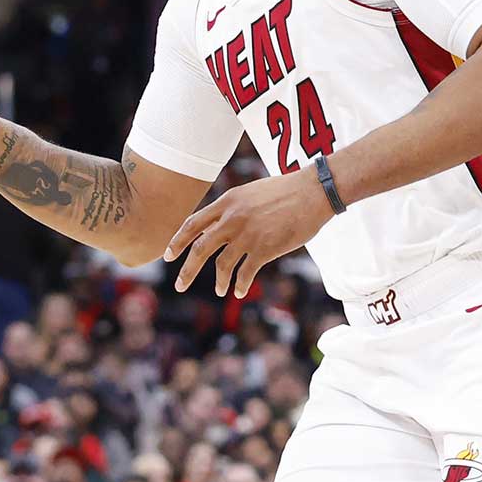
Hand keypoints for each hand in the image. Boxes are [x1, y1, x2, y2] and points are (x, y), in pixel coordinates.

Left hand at [162, 168, 333, 297]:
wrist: (312, 192)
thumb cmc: (285, 191)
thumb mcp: (250, 193)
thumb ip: (233, 208)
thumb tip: (219, 224)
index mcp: (227, 202)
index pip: (193, 224)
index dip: (177, 241)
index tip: (169, 255)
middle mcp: (232, 219)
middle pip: (200, 249)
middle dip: (187, 270)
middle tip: (180, 285)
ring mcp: (247, 235)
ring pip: (222, 265)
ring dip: (219, 281)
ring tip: (220, 290)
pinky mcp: (264, 249)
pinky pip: (245, 273)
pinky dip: (240, 284)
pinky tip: (239, 290)